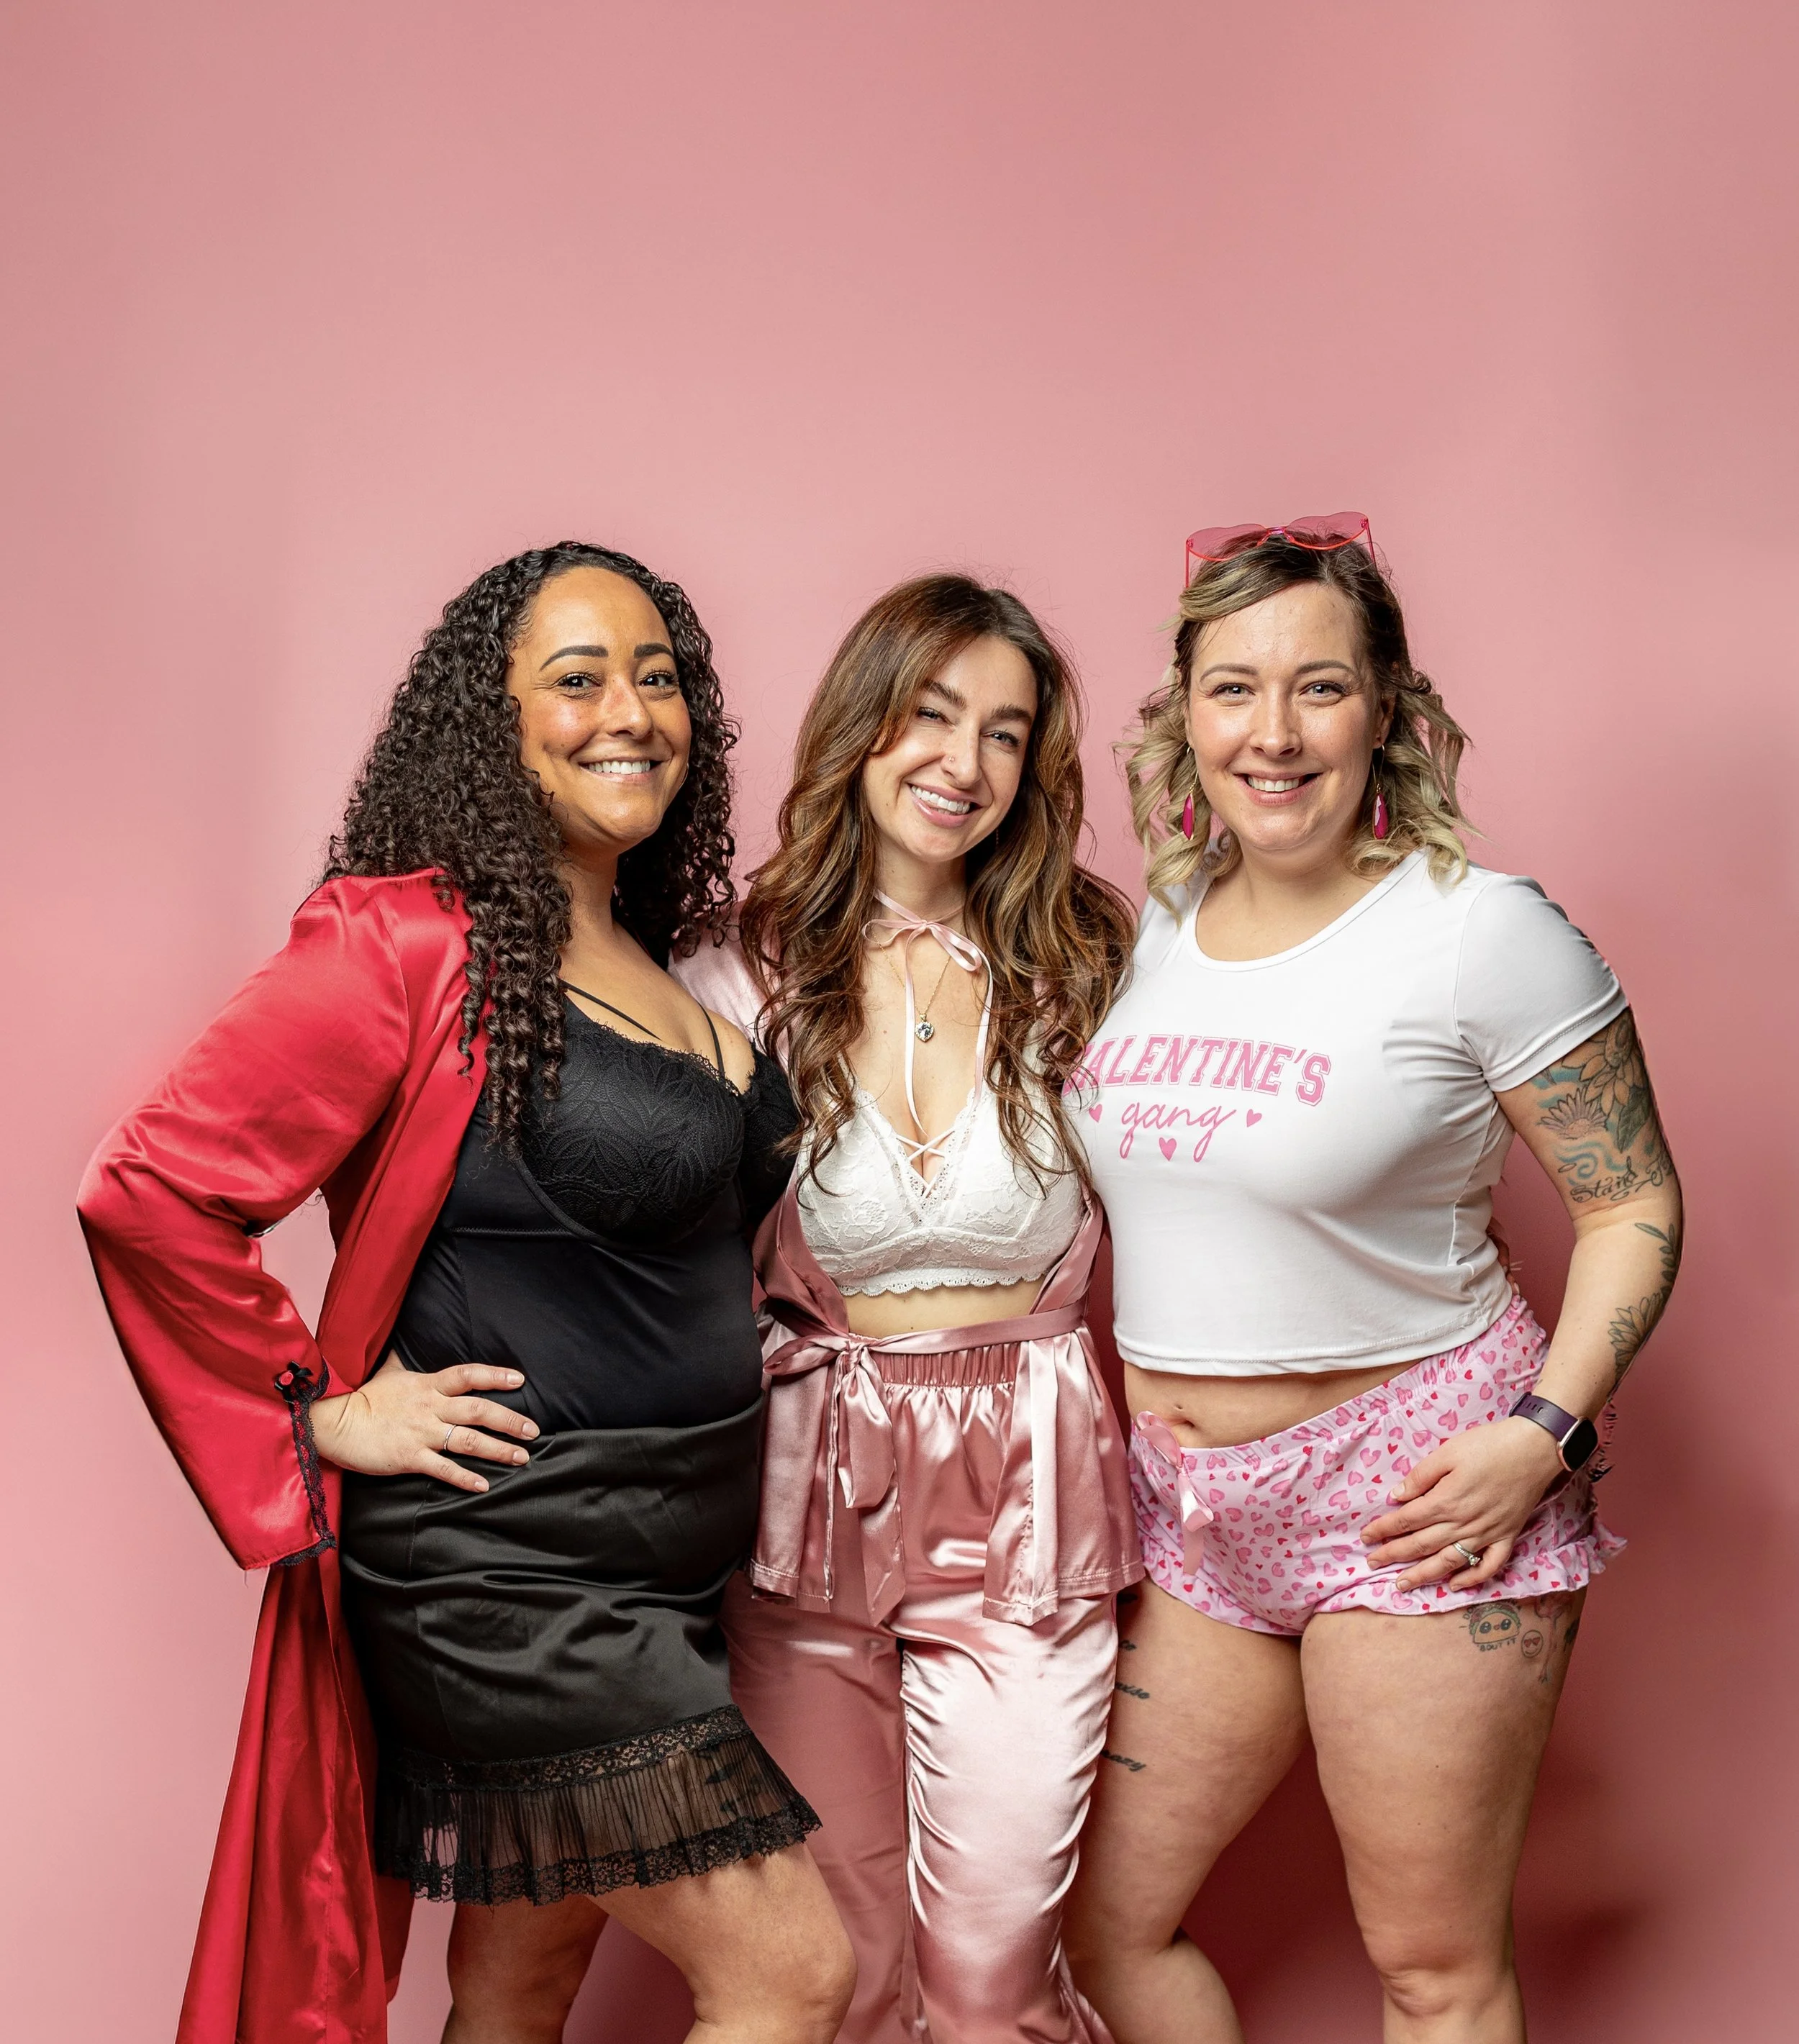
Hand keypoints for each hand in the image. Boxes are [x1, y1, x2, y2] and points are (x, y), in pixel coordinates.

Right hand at [311, 1351, 538, 1494]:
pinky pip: (443, 1469)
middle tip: (534, 1430)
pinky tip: (484, 1484)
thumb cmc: (361, 1398)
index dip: (495, 1376)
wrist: (332, 1422)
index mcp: (427, 1385)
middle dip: (509, 1420)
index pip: (468, 1375)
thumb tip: (407, 1345)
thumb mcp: (388, 1373)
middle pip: (478, 1410)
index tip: (520, 1380)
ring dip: (498, 1450)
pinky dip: (465, 1477)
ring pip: (468, 1441)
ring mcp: (421, 1433)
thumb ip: (405, 1363)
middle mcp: (429, 1407)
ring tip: (521, 1457)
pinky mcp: (409, 1457)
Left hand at [1359, 1416, 1564, 1591]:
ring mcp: (1487, 1534)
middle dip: (1393, 1555)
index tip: (1365, 1537)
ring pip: (1449, 1561)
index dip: (1383, 1530)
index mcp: (1445, 1501)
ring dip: (1424, 1575)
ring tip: (1403, 1585)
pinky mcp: (1507, 1537)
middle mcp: (1463, 1524)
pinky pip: (1489, 1566)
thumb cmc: (1489, 1445)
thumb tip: (1396, 1496)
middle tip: (1372, 1564)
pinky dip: (1472, 1579)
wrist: (1534, 1450)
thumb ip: (1420, 1476)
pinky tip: (1455, 1585)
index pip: (1406, 1520)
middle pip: (1421, 1544)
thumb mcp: (1447, 1452)